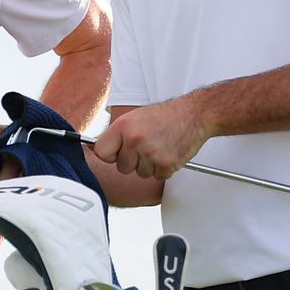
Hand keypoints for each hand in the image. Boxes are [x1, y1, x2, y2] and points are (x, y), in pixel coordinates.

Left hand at [93, 97, 208, 179]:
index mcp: (123, 126)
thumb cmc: (164, 115)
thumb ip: (117, 134)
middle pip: (122, 167)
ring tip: (159, 146)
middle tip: (146, 146)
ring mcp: (150, 153)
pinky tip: (168, 152)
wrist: (193, 114)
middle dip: (132, 161)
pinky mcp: (166, 164)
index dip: (110, 155)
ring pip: (140, 173)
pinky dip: (163, 168)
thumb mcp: (134, 117)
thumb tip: (95, 149)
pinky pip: (157, 176)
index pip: (101, 152)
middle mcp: (134, 140)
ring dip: (149, 165)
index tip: (117, 153)